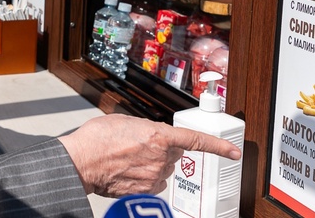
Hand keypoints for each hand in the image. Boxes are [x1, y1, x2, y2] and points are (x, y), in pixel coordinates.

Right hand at [59, 113, 240, 197]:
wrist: (81, 161)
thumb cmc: (97, 139)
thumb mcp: (126, 122)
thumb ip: (148, 129)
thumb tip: (154, 136)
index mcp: (159, 136)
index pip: (196, 141)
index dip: (218, 147)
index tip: (233, 153)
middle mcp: (161, 157)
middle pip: (175, 154)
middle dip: (163, 149)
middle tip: (139, 145)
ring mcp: (154, 176)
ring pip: (164, 169)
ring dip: (152, 163)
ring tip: (128, 158)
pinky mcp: (145, 191)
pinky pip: (154, 183)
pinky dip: (144, 177)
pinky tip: (127, 170)